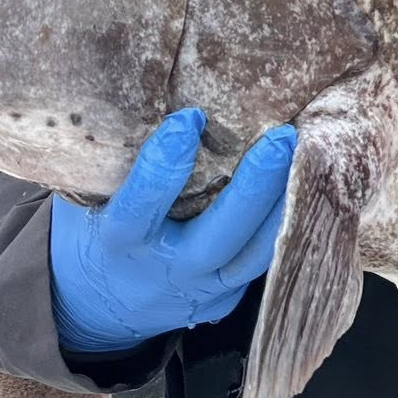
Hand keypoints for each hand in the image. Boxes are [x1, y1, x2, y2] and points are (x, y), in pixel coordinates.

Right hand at [50, 109, 295, 355]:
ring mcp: (199, 291)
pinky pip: (262, 264)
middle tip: (282, 137)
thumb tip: (140, 90)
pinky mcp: (224, 299)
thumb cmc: (91, 231)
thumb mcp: (85, 200)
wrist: (92, 307)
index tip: (190, 118)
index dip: (164, 164)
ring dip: (284, 204)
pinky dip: (285, 225)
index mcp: (117, 242)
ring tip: (312, 155)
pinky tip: (307, 187)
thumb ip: (110, 162)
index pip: (139, 207)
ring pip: (254, 255)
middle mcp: (162, 270)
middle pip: (218, 235)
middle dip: (253, 187)